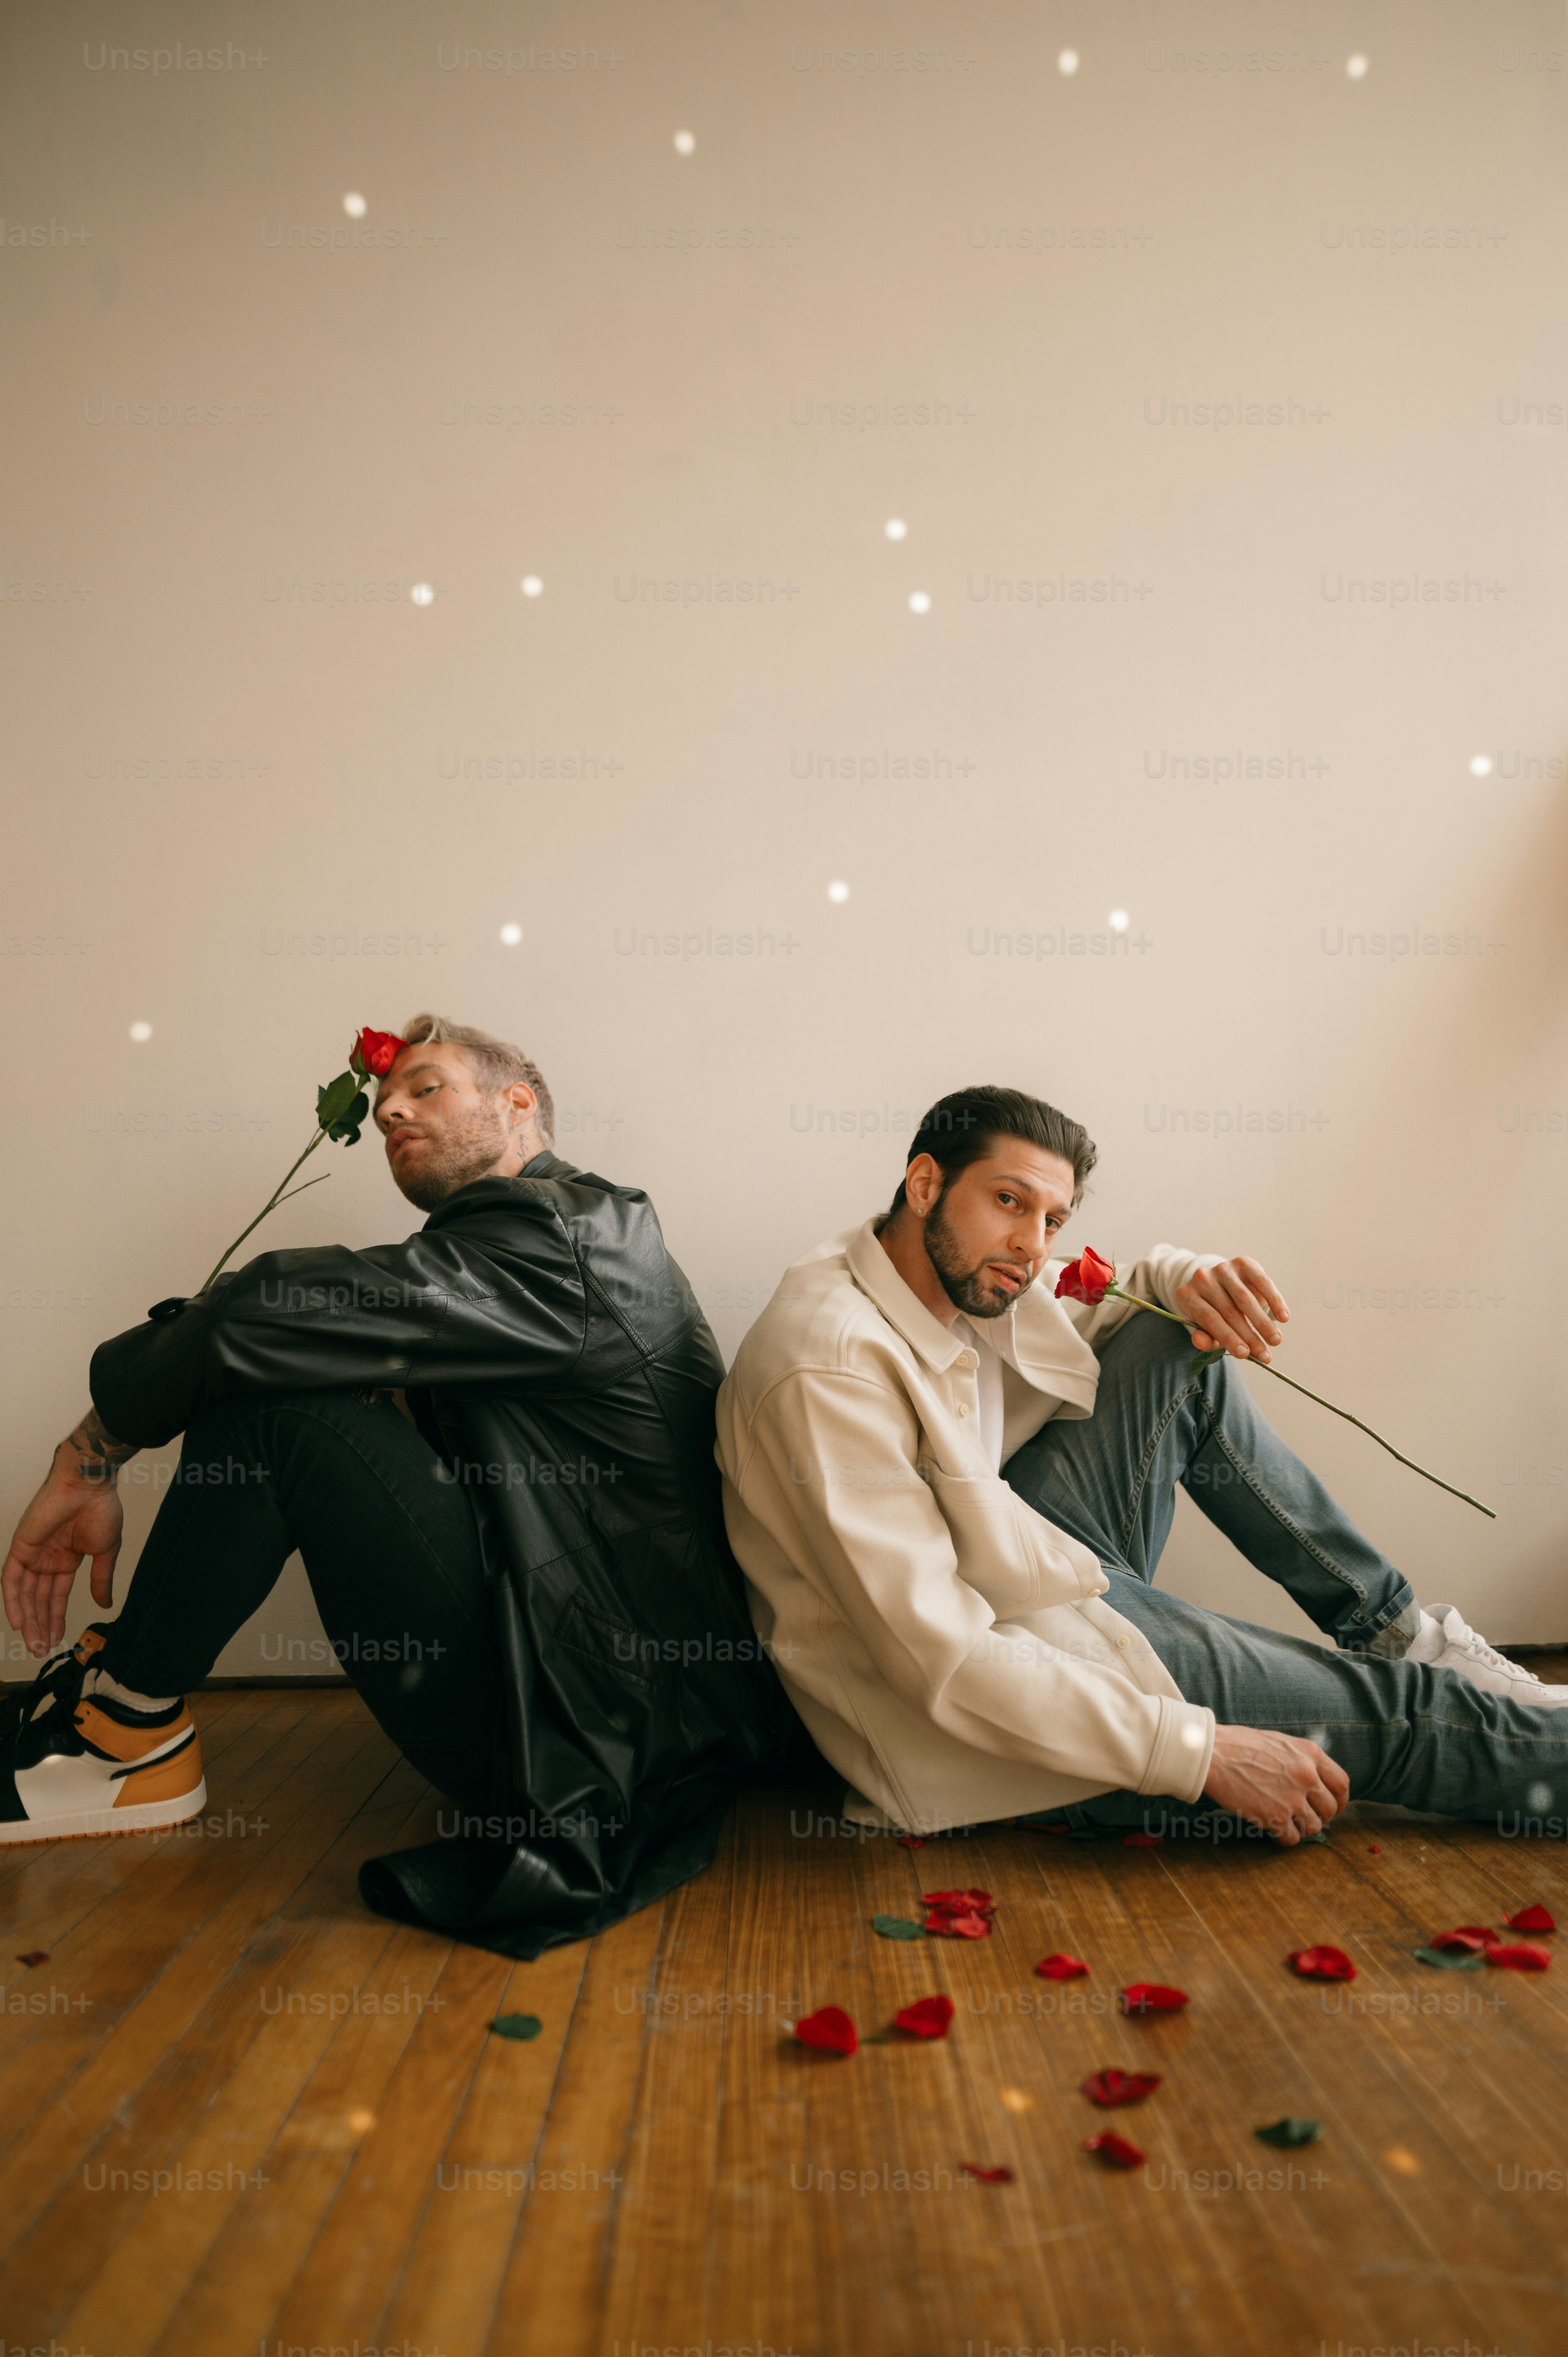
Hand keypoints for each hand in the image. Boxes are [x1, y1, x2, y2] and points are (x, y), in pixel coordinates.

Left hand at [1, 1457, 123, 1658]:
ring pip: (25, 1594)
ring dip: (28, 1619)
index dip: (55, 1619)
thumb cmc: (101, 1510)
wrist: (88, 1486)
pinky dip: (12, 1601)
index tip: (58, 1639)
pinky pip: (12, 1579)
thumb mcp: (105, 1552)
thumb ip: (101, 1579)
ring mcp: (33, 1553)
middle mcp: (47, 1559)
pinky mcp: (21, 1546)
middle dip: (40, 1626)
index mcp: (66, 1559)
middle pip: (38, 1600)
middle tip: (42, 1650)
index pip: (56, 1596)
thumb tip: (105, 1604)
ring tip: (34, 1643)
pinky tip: (18, 1622)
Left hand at [1175, 1256, 1288, 1362]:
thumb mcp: (1205, 1327)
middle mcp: (1202, 1278)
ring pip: (1245, 1298)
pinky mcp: (1243, 1262)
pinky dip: (1274, 1300)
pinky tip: (1284, 1317)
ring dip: (1263, 1322)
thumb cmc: (1213, 1312)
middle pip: (1228, 1310)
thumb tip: (1201, 1342)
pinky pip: (1261, 1281)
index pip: (1209, 1319)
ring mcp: (1222, 1268)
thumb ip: (1205, 1337)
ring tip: (1276, 1340)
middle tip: (1265, 1355)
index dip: (1228, 1337)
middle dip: (1249, 1336)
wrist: (1220, 1284)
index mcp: (1187, 1295)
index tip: (1245, 1355)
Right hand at [1202, 1724, 1348, 1844]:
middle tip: (1306, 1818)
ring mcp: (1292, 1797)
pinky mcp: (1275, 1816)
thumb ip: (1301, 1759)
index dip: (1339, 1800)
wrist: (1212, 1753)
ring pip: (1314, 1827)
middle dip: (1321, 1816)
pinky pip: (1292, 1839)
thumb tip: (1314, 1780)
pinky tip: (1273, 1831)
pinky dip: (1284, 1838)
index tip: (1333, 1807)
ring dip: (1302, 1829)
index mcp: (1310, 1753)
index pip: (1342, 1783)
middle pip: (1330, 1809)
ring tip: (1287, 1824)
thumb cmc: (1240, 1745)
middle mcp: (1307, 1775)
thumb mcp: (1280, 1742)